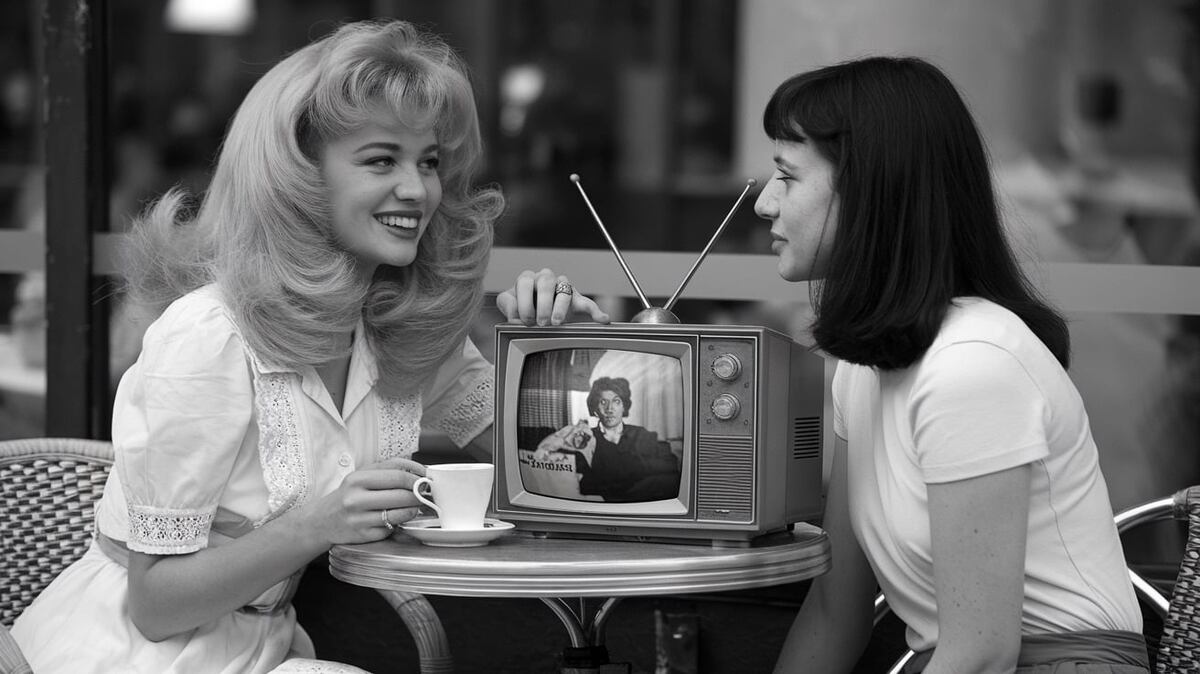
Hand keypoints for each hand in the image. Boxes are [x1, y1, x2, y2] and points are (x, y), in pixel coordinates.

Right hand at [301, 458, 425, 545]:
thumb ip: (390, 468)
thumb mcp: (362, 475)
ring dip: (413, 510)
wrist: (322, 521)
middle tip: (424, 494)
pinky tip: (393, 518)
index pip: (398, 476)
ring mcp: (360, 519)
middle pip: (403, 495)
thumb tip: (420, 470)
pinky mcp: (364, 536)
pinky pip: (392, 528)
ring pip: (401, 514)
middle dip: (419, 495)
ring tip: (412, 505)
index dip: (417, 478)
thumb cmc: (348, 495)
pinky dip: (398, 523)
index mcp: (357, 479)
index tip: (426, 480)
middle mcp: (356, 499)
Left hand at [496, 268, 610, 325]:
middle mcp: (545, 279)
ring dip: (560, 308)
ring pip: (564, 290)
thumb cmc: (521, 307)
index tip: (524, 319)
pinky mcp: (575, 299)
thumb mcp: (509, 305)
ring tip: (556, 323)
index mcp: (528, 279)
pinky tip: (602, 319)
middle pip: (546, 282)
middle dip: (542, 305)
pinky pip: (587, 303)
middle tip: (540, 323)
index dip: (524, 302)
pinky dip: (595, 311)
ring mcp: (561, 288)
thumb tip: (514, 317)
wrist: (534, 315)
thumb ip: (508, 306)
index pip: (525, 282)